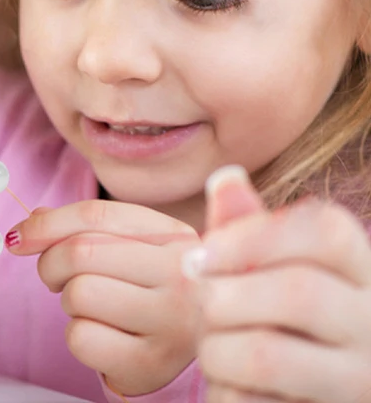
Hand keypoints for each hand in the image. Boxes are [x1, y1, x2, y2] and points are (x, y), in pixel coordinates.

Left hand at [6, 199, 199, 394]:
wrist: (196, 350)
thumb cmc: (153, 287)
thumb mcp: (134, 246)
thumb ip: (87, 226)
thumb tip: (33, 219)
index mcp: (175, 235)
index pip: (96, 215)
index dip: (47, 223)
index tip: (17, 236)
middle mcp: (183, 274)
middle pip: (80, 253)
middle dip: (50, 264)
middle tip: (55, 277)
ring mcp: (172, 321)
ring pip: (78, 294)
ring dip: (70, 302)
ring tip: (95, 307)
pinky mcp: (152, 364)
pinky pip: (81, 338)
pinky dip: (79, 336)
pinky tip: (105, 336)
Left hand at [192, 167, 370, 402]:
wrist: (291, 400)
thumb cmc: (270, 326)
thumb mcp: (260, 272)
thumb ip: (245, 229)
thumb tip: (225, 175)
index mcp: (362, 271)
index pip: (328, 231)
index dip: (252, 236)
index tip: (200, 255)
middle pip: (298, 291)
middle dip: (225, 296)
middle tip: (203, 306)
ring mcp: (362, 381)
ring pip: (270, 353)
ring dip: (218, 349)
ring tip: (214, 352)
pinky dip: (228, 392)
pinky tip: (232, 388)